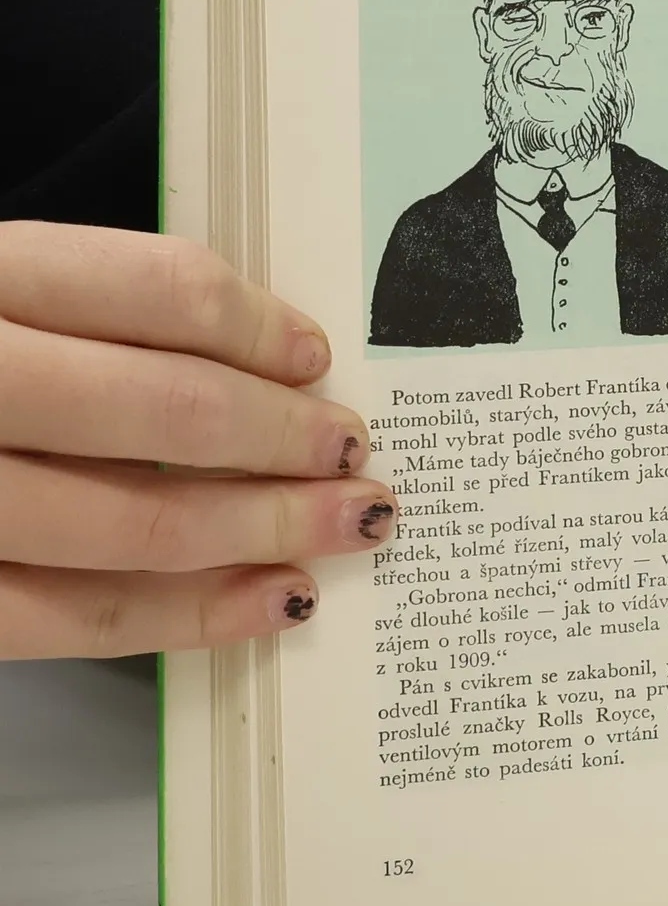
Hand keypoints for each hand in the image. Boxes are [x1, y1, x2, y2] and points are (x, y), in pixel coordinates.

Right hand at [0, 224, 391, 656]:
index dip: (255, 325)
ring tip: (347, 525)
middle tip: (354, 454)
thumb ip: (85, 321)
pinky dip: (193, 617)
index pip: (151, 289)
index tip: (314, 357)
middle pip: (162, 410)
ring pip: (132, 523)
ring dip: (263, 529)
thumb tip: (260, 364)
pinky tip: (273, 603)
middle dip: (283, 440)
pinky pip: (76, 616)